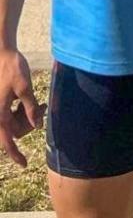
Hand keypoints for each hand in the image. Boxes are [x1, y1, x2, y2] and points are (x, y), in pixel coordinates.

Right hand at [0, 47, 40, 167]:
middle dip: (29, 124)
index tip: (24, 164)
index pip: (6, 139)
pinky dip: (23, 111)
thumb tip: (37, 127)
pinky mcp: (1, 103)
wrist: (2, 53)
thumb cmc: (12, 68)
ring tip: (41, 103)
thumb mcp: (24, 87)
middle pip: (14, 131)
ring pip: (15, 123)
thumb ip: (30, 108)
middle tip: (43, 108)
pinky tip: (34, 102)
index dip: (14, 153)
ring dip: (28, 117)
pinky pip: (12, 114)